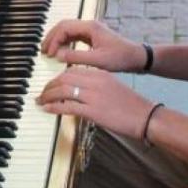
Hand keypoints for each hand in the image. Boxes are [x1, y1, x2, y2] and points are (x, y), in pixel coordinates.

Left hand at [38, 66, 153, 140]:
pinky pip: (67, 106)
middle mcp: (95, 82)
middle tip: (42, 93)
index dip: (58, 78)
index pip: (72, 71)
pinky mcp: (93, 111)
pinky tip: (47, 109)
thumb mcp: (113, 88)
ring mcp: (94, 96)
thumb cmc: (132, 106)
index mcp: (101, 74)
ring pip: (62, 90)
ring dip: (48, 96)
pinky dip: (54, 107)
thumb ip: (96, 86)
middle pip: (64, 78)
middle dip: (49, 86)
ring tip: (41, 101)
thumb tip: (80, 92)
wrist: (146, 116)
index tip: (52, 85)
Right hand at [42, 19, 147, 71]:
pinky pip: (74, 36)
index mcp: (91, 27)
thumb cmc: (121, 58)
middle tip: (42, 50)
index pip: (65, 28)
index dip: (54, 40)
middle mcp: (90, 25)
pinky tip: (61, 52)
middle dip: (52, 37)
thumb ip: (76, 57)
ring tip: (48, 52)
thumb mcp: (98, 60)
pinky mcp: (93, 36)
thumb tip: (57, 55)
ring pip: (68, 30)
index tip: (49, 53)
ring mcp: (92, 30)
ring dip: (57, 39)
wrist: (137, 57)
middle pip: (64, 26)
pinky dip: (65, 42)